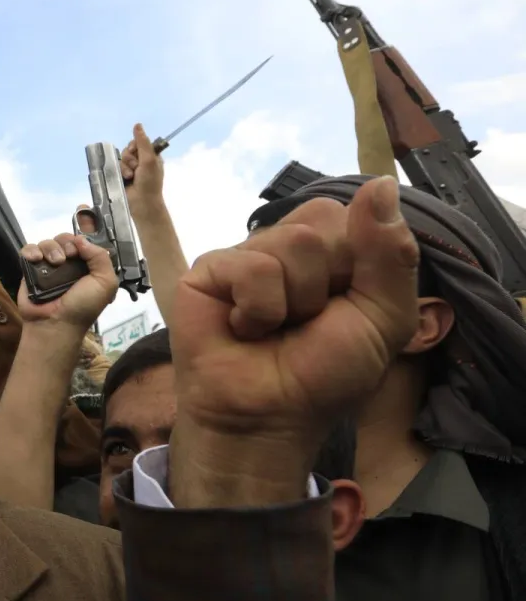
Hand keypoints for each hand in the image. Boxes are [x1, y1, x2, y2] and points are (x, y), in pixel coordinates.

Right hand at [18, 224, 117, 331]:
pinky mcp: (30, 269)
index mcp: (88, 265)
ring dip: (52, 249)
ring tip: (55, 263)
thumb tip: (82, 239)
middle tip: (70, 256)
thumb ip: (100, 257)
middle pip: (66, 238)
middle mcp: (69, 263)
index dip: (86, 225)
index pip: (87, 240)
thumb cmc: (82, 306)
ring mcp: (48, 266)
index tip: (83, 210)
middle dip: (68, 242)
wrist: (54, 323)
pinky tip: (36, 260)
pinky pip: (29, 250)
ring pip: (48, 242)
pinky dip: (32, 251)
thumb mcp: (105, 283)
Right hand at [120, 124, 164, 210]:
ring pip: (121, 159)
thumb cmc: (150, 182)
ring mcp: (130, 170)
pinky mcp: (121, 177)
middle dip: (129, 158)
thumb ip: (142, 142)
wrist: (143, 203)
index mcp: (150, 156)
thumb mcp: (149, 160)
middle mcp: (140, 161)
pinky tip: (125, 179)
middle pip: (127, 150)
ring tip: (130, 176)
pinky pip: (115, 168)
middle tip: (135, 167)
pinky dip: (120, 172)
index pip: (138, 142)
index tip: (135, 151)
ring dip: (125, 167)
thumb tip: (137, 124)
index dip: (134, 146)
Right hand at [170, 176, 418, 505]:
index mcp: (334, 250)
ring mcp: (246, 254)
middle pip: (323, 221)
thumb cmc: (323, 375)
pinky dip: (259, 310)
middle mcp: (288, 246)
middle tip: (307, 321)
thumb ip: (390, 255)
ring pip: (291, 243)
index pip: (357, 214)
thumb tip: (379, 184)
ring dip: (294, 302)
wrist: (267, 416)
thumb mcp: (384, 318)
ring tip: (273, 330)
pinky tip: (243, 330)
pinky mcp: (208, 270)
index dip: (360, 263)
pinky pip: (251, 268)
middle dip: (328, 282)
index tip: (345, 305)